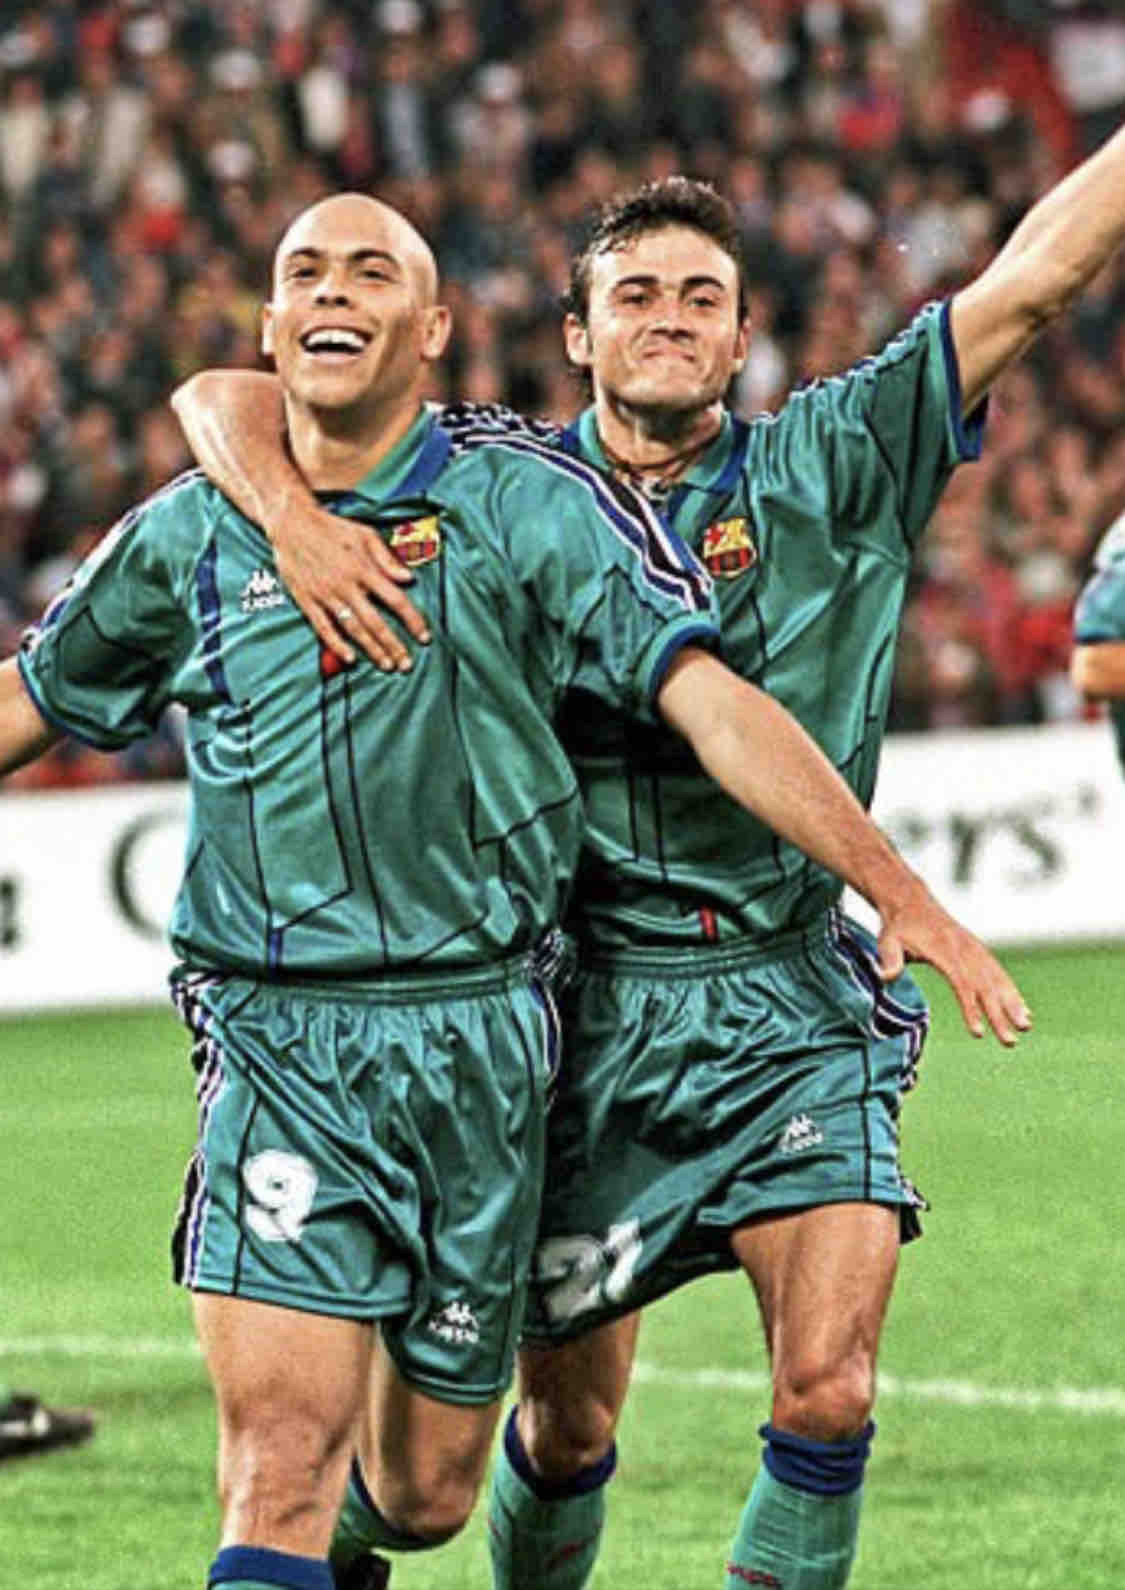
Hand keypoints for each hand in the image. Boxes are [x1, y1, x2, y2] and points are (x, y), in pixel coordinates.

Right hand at [271, 497, 431, 671]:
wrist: (291, 523)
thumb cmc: (332, 528)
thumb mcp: (365, 534)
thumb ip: (387, 558)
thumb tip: (408, 578)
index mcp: (363, 569)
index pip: (395, 600)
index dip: (412, 620)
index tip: (424, 637)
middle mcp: (346, 585)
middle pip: (375, 622)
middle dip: (394, 646)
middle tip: (407, 665)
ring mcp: (325, 595)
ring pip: (353, 628)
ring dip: (371, 649)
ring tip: (387, 665)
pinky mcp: (307, 600)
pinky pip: (323, 627)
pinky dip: (336, 644)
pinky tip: (350, 658)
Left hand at [874, 886, 1031, 1045]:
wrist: (911, 902)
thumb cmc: (899, 926)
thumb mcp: (888, 940)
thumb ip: (889, 959)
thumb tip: (886, 977)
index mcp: (944, 949)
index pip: (961, 982)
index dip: (970, 1008)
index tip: (977, 1033)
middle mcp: (964, 949)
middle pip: (985, 986)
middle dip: (999, 1015)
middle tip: (1010, 1042)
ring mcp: (974, 948)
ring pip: (997, 978)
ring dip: (1012, 1003)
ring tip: (1026, 1026)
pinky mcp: (977, 950)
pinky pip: (997, 972)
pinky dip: (1010, 990)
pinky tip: (1022, 1008)